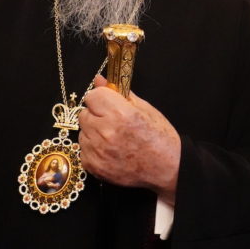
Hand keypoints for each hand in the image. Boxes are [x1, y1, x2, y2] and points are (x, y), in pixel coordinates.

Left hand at [79, 76, 180, 203]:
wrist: (166, 168)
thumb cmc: (159, 138)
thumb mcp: (144, 108)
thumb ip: (119, 93)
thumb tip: (100, 80)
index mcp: (120, 113)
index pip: (92, 96)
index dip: (101, 98)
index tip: (108, 103)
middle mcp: (106, 132)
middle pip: (85, 114)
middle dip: (96, 115)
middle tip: (113, 122)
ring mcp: (98, 151)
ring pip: (83, 132)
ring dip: (94, 132)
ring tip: (114, 138)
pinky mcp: (94, 166)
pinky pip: (84, 150)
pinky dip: (94, 149)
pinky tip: (110, 150)